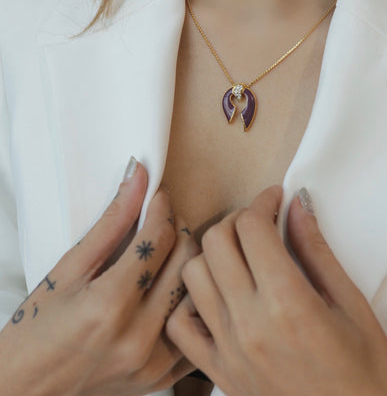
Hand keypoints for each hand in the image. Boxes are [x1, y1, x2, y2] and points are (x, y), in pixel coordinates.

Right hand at [0, 161, 199, 395]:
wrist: (25, 390)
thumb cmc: (36, 329)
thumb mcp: (67, 270)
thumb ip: (110, 222)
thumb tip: (136, 177)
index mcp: (110, 305)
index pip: (159, 238)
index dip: (161, 207)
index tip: (158, 193)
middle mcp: (138, 337)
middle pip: (186, 261)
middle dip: (178, 229)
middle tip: (163, 218)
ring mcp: (153, 363)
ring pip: (196, 293)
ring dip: (188, 263)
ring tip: (168, 251)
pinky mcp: (161, 379)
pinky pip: (193, 329)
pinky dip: (187, 303)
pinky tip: (171, 289)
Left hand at [166, 186, 386, 395]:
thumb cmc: (366, 377)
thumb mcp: (353, 307)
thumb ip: (317, 251)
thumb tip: (297, 206)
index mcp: (287, 302)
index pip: (251, 226)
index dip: (263, 201)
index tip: (276, 199)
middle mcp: (248, 323)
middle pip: (216, 241)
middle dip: (237, 219)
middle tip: (261, 223)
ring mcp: (227, 350)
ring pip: (193, 274)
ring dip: (212, 254)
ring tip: (240, 255)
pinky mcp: (219, 373)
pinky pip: (180, 326)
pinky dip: (190, 302)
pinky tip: (217, 296)